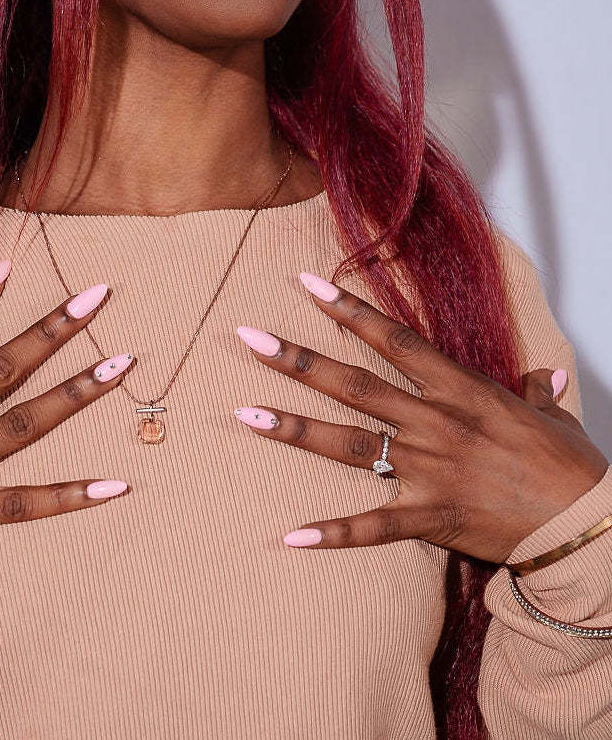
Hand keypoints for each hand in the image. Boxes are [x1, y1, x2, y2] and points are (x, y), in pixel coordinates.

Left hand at [235, 274, 607, 562]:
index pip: (392, 340)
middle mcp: (433, 423)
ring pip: (347, 445)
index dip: (348, 310)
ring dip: (294, 429)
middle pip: (352, 384)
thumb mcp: (550, 416)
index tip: (307, 286)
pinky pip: (372, 526)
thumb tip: (543, 375)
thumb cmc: (570, 466)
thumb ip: (535, 391)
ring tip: (246, 415)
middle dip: (297, 360)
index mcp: (459, 390)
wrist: (589, 525)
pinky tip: (290, 537)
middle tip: (249, 340)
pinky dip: (332, 533)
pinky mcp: (429, 516)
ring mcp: (427, 470)